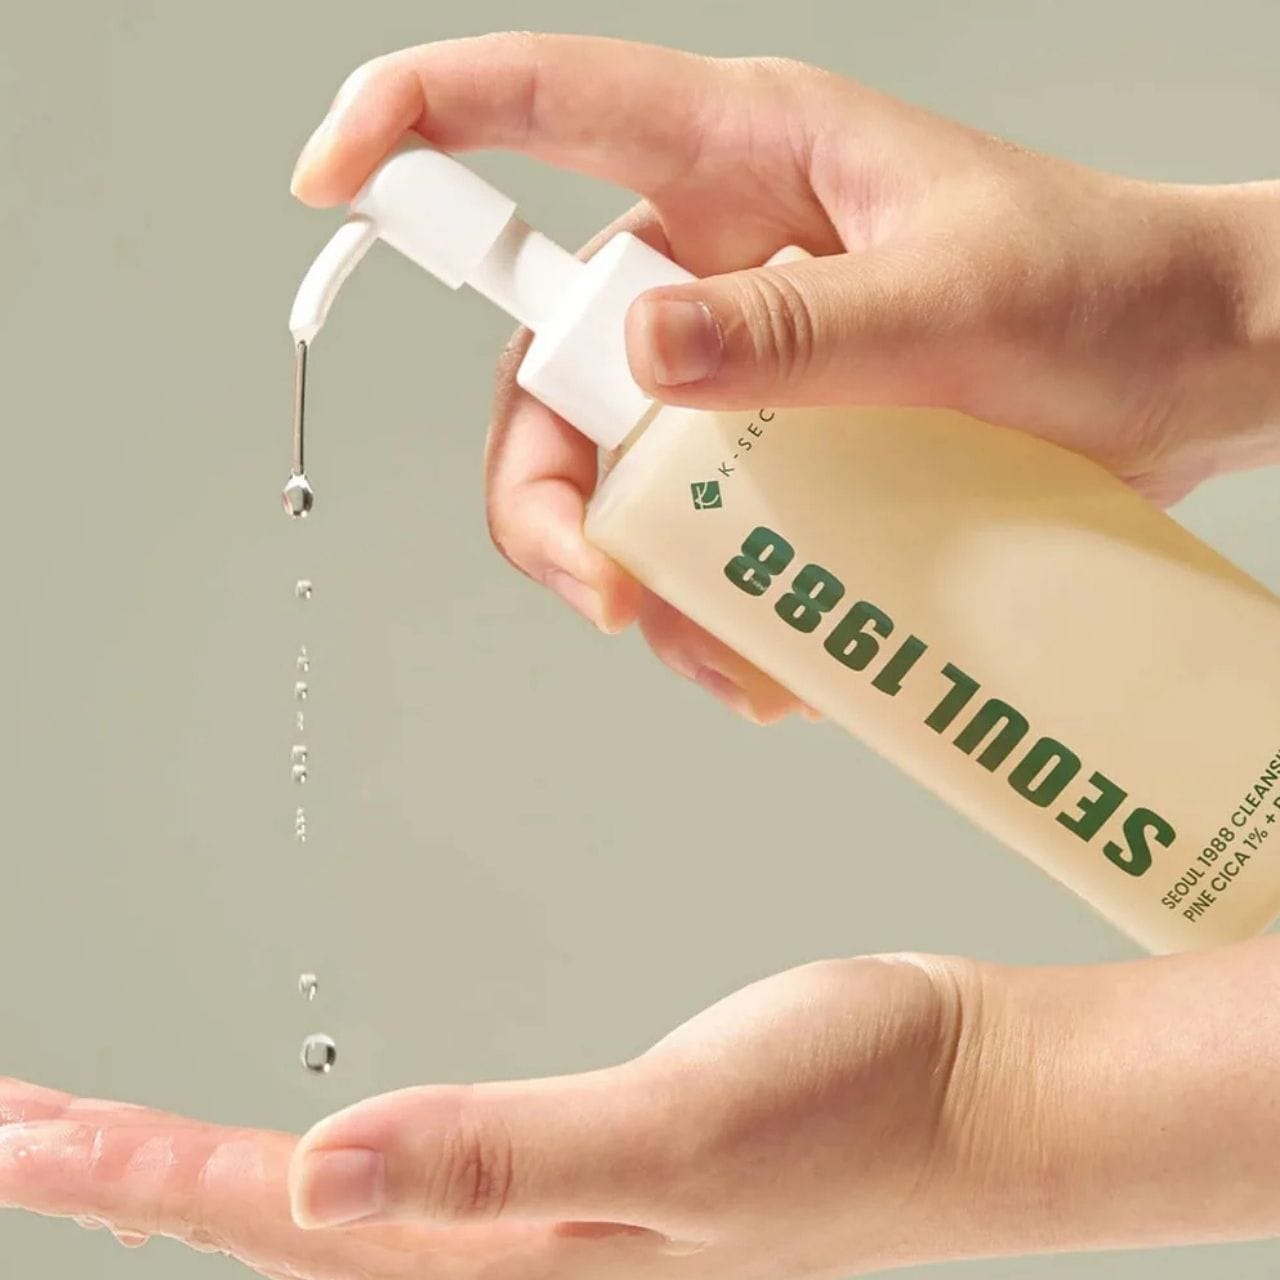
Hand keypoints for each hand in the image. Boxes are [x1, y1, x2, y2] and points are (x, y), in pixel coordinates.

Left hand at [0, 955, 995, 1278]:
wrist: (961, 1091)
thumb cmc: (854, 1111)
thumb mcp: (685, 1138)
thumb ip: (506, 1164)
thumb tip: (322, 1174)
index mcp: (523, 1262)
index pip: (283, 1222)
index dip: (139, 1173)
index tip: (23, 1124)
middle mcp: (520, 1260)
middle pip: (283, 1233)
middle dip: (138, 1180)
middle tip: (23, 1123)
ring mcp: (554, 1226)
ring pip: (338, 1217)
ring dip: (214, 1180)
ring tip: (112, 1150)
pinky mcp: (587, 1179)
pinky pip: (417, 1184)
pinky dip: (328, 1165)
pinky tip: (313, 1162)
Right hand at [291, 33, 1279, 722]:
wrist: (1197, 367)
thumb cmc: (1106, 291)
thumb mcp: (958, 300)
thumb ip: (797, 327)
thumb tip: (639, 358)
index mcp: (745, 157)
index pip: (541, 103)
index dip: (417, 128)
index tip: (329, 184)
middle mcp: (718, 256)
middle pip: (550, 370)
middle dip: (553, 498)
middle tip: (609, 595)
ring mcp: (743, 356)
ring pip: (615, 471)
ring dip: (640, 573)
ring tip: (724, 652)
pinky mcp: (781, 438)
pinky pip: (696, 521)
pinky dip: (712, 598)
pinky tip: (772, 653)